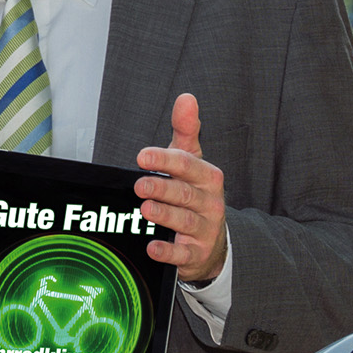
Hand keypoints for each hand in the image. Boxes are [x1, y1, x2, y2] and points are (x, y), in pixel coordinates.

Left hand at [135, 92, 227, 283]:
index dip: (165, 159)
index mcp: (208, 177)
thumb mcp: (191, 162)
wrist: (211, 242)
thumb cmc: (195, 194)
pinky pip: (183, 254)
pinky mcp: (196, 254)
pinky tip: (152, 247)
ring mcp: (205, 230)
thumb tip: (186, 98)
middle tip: (140, 184)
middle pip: (185, 194)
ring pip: (185, 221)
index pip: (187, 164)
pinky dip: (167, 251)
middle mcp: (210, 203)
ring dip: (165, 215)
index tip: (142, 156)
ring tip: (145, 208)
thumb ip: (186, 131)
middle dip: (163, 188)